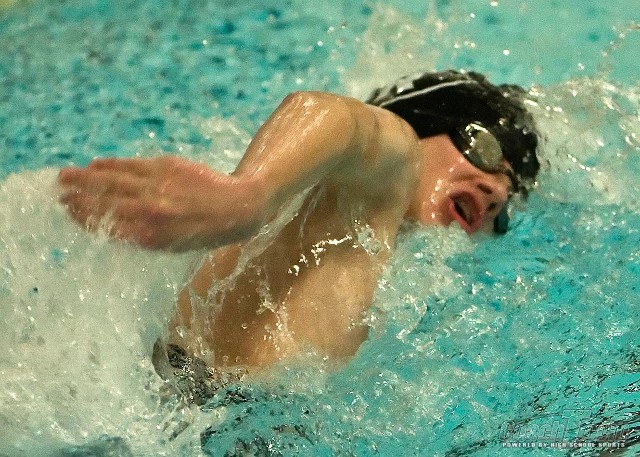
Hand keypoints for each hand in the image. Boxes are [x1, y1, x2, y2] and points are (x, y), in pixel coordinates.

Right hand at [58, 156, 265, 251]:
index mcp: (150, 238)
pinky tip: (96, 164)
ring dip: (85, 177)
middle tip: (56, 190)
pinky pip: (131, 165)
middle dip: (77, 196)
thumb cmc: (204, 233)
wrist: (239, 208)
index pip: (106, 225)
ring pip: (112, 181)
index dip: (83, 216)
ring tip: (64, 175)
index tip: (65, 208)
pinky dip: (111, 165)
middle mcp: (150, 213)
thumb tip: (110, 224)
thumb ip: (141, 234)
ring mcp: (157, 188)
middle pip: (103, 202)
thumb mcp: (172, 245)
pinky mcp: (167, 168)